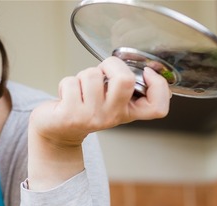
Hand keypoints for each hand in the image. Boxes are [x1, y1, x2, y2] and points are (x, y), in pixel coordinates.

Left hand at [29, 56, 170, 149]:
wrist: (58, 130)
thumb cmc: (85, 108)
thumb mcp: (110, 101)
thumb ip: (124, 87)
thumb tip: (136, 64)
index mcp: (128, 112)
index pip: (157, 107)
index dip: (158, 85)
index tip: (146, 72)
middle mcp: (113, 116)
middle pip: (125, 80)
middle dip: (111, 64)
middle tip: (102, 72)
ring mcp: (92, 117)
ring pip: (92, 74)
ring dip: (82, 75)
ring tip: (80, 89)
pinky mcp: (70, 115)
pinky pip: (70, 82)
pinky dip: (65, 83)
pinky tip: (66, 96)